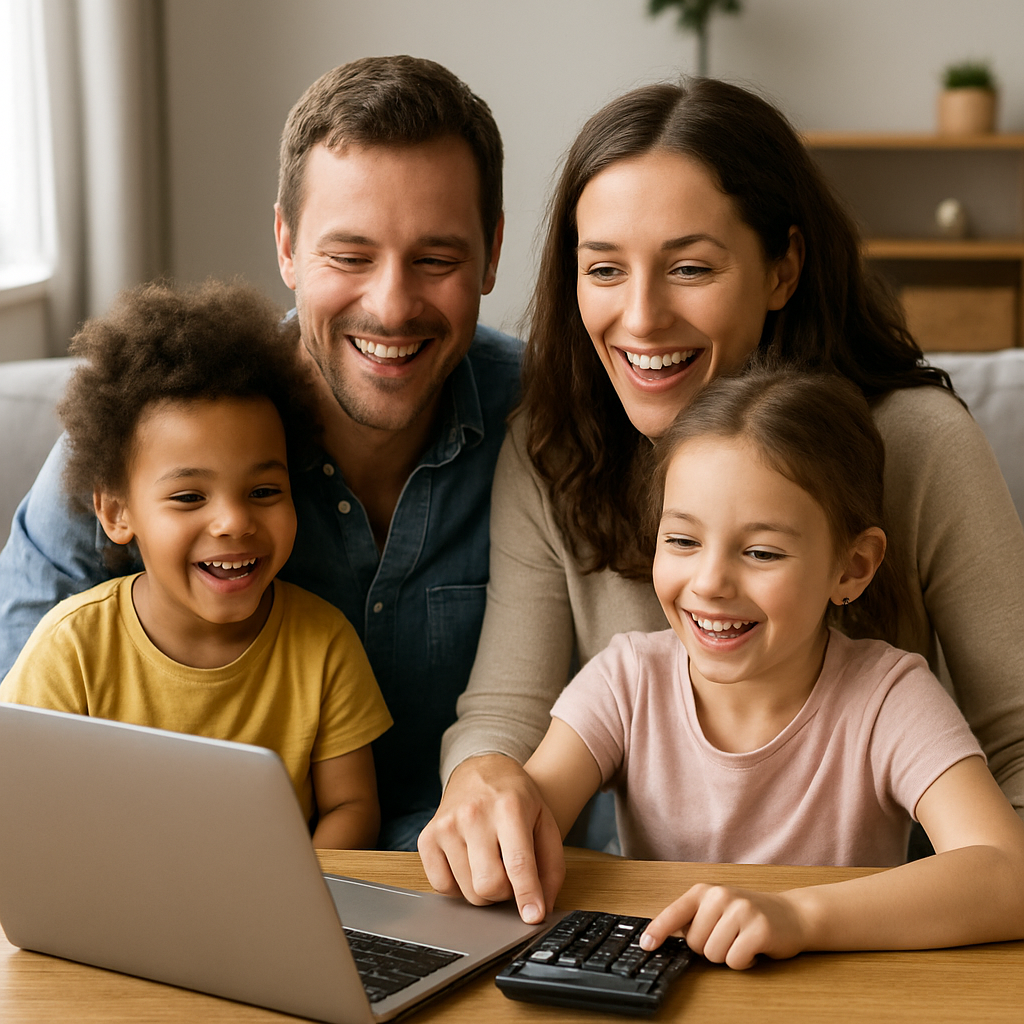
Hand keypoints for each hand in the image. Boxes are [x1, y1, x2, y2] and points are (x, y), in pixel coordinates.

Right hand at [417, 754, 564, 923]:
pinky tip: (469, 866)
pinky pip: (442, 887)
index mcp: (509, 807)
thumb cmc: (516, 800)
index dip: (527, 895)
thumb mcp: (545, 823)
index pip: (517, 863)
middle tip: (510, 876)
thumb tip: (541, 909)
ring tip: (490, 864)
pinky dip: (459, 887)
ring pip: (467, 891)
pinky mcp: (427, 837)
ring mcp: (446, 825)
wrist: (481, 770)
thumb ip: (551, 867)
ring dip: (484, 889)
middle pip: (488, 885)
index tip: (533, 917)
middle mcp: (473, 814)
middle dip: (505, 893)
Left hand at [640, 884, 809, 969]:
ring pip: (714, 955)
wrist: (792, 914)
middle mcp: (720, 896)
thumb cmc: (749, 915)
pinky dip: (743, 962)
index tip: (645, 945)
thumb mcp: (718, 908)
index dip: (657, 931)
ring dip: (726, 956)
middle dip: (709, 949)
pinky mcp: (759, 929)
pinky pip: (735, 961)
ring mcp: (740, 911)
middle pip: (695, 944)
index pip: (674, 913)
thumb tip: (664, 937)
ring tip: (740, 940)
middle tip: (728, 936)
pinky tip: (753, 948)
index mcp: (705, 891)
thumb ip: (694, 918)